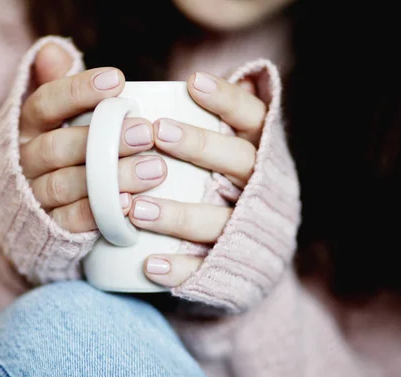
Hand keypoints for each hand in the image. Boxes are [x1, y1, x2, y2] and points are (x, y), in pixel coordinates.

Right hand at [19, 44, 165, 231]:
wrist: (38, 214)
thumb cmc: (64, 153)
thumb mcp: (58, 119)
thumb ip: (60, 86)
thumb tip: (54, 51)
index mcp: (29, 128)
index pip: (45, 104)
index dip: (78, 91)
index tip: (118, 80)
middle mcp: (27, 161)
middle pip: (57, 148)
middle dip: (103, 140)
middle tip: (146, 132)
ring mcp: (36, 197)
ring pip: (66, 186)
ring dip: (112, 177)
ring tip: (155, 169)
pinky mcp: (51, 230)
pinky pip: (71, 223)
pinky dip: (99, 213)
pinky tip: (130, 204)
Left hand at [130, 72, 265, 286]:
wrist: (255, 258)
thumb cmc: (229, 189)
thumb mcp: (234, 154)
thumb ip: (218, 127)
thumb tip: (188, 83)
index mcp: (264, 154)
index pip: (253, 119)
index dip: (228, 100)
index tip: (192, 83)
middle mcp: (263, 189)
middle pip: (241, 162)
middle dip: (200, 145)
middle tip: (157, 131)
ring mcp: (250, 231)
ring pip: (220, 220)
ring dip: (179, 214)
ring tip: (136, 209)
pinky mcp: (233, 268)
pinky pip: (207, 269)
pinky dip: (179, 268)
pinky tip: (148, 264)